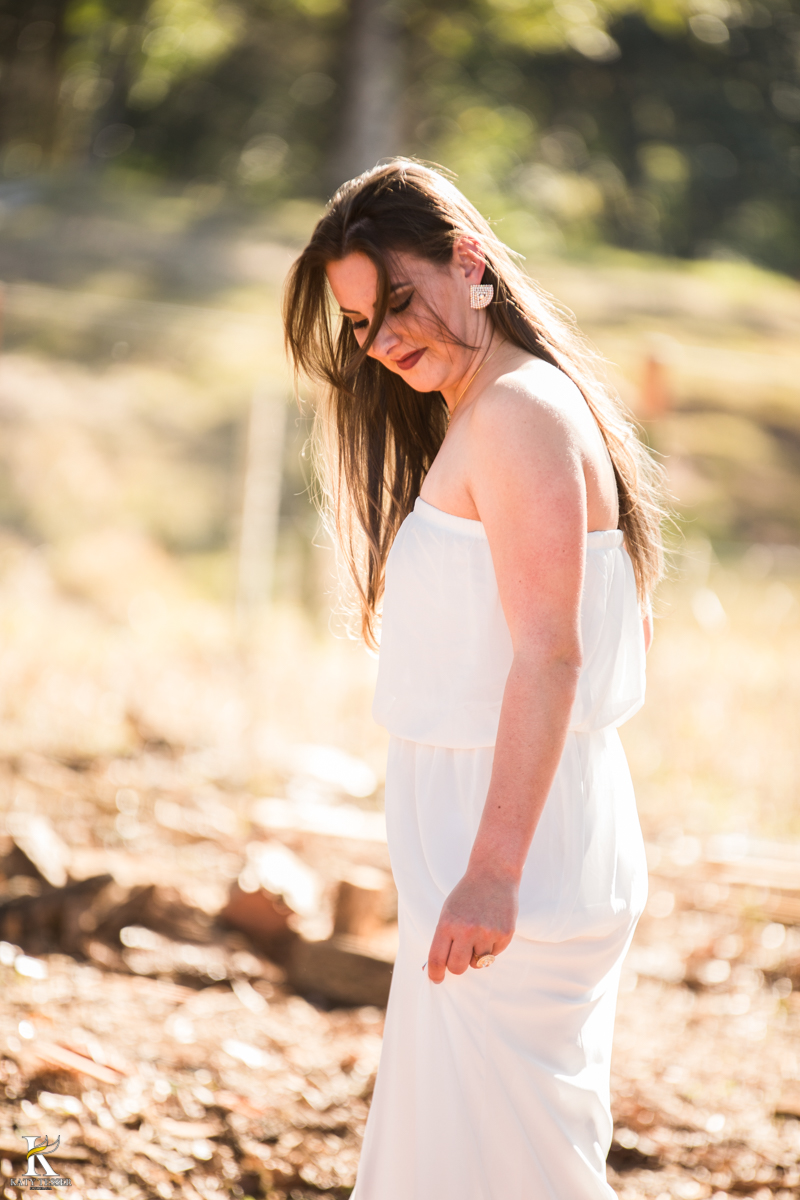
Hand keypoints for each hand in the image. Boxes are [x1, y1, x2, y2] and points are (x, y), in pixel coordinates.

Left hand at [426, 867, 517, 982]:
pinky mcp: (505, 934)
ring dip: (476, 954)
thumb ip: (443, 939)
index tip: (436, 979)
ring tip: (479, 932)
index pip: (437, 959)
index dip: (435, 973)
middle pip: (457, 968)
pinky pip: (494, 954)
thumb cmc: (466, 896)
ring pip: (478, 963)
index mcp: (447, 924)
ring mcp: (487, 933)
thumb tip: (435, 968)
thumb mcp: (448, 912)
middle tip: (460, 957)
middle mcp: (467, 930)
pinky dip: (491, 946)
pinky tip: (492, 926)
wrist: (493, 874)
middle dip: (457, 967)